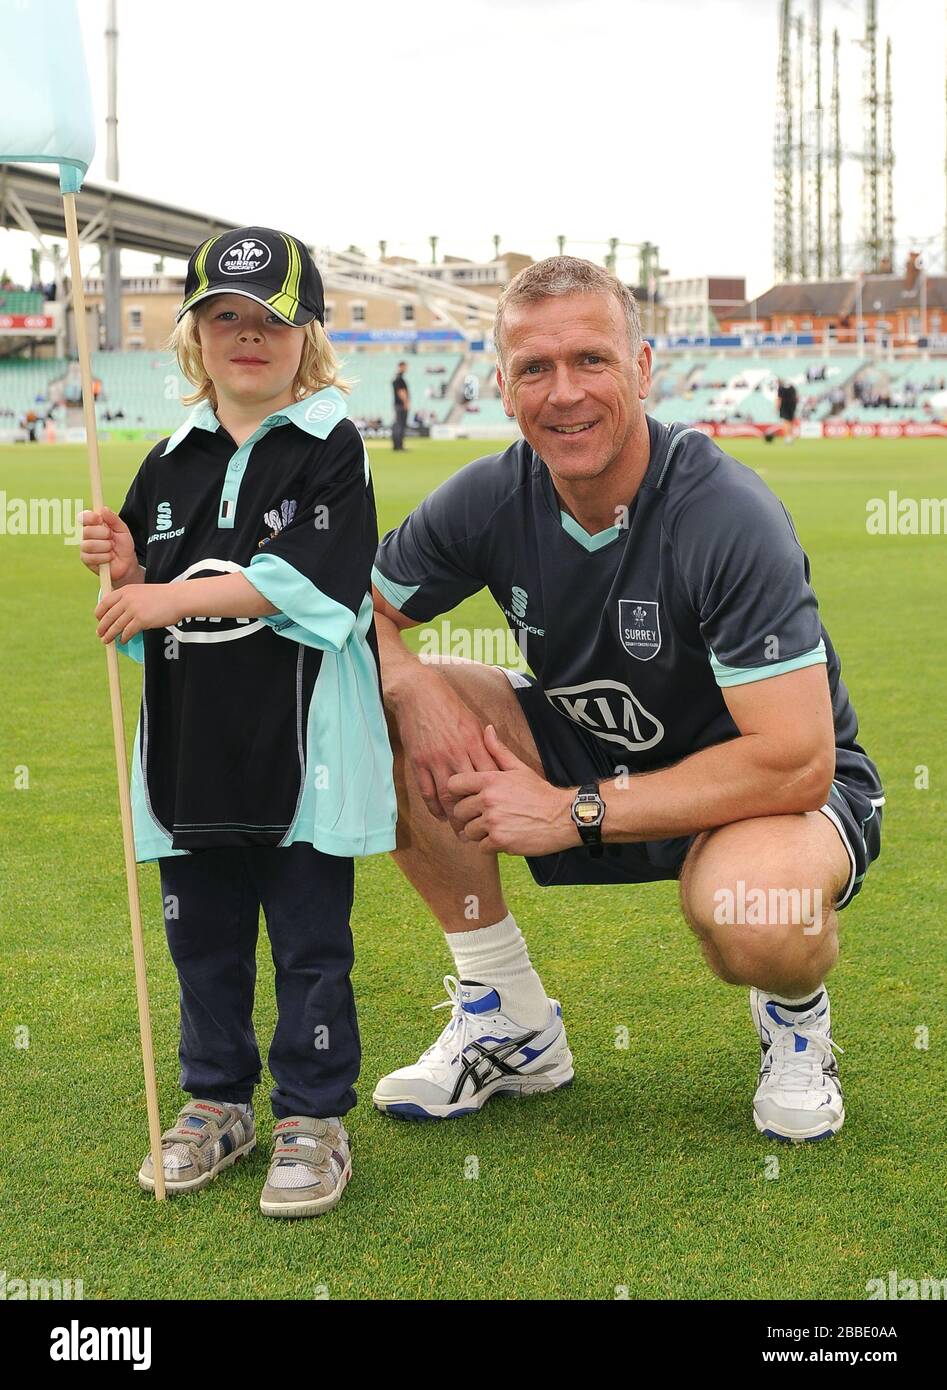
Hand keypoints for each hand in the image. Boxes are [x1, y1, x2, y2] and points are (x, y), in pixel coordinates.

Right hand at [80, 507, 139, 585]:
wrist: (127, 563)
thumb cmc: (123, 545)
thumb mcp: (122, 529)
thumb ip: (113, 518)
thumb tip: (103, 509)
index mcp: (94, 524)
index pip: (83, 517)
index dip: (89, 517)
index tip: (99, 519)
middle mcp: (86, 534)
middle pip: (86, 531)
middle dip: (103, 535)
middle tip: (112, 538)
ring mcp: (85, 547)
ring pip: (89, 545)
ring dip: (105, 547)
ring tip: (111, 549)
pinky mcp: (86, 559)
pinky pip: (92, 557)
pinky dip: (105, 557)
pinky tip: (109, 557)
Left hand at [94, 583, 182, 645]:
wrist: (177, 598)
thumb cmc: (162, 596)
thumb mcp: (141, 592)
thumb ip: (129, 599)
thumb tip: (119, 613)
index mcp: (126, 590)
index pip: (105, 602)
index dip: (99, 613)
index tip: (99, 620)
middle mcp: (127, 599)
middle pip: (108, 616)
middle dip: (102, 627)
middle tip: (100, 634)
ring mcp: (134, 610)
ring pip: (116, 625)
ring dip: (110, 635)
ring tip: (107, 641)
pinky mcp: (141, 620)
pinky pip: (128, 632)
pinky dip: (124, 638)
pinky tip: (123, 641)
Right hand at [391, 664, 500, 828]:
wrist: (418, 692)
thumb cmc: (448, 704)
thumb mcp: (472, 720)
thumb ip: (484, 742)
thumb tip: (497, 759)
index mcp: (473, 742)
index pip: (488, 776)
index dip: (495, 796)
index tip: (501, 810)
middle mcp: (456, 753)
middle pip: (470, 791)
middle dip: (476, 812)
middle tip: (481, 830)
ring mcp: (435, 759)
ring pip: (447, 796)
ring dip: (454, 816)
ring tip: (460, 830)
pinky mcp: (418, 761)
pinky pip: (427, 791)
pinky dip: (433, 807)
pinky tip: (440, 815)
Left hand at [447, 725, 578, 855]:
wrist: (563, 817)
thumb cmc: (540, 793)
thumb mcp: (519, 768)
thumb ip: (498, 751)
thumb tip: (487, 730)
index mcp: (490, 780)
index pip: (453, 785)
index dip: (458, 792)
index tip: (468, 797)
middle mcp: (488, 800)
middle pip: (459, 811)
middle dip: (469, 815)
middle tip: (485, 815)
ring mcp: (493, 822)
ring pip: (468, 831)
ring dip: (479, 832)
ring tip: (496, 827)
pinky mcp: (500, 841)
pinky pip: (481, 847)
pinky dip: (491, 845)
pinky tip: (504, 837)